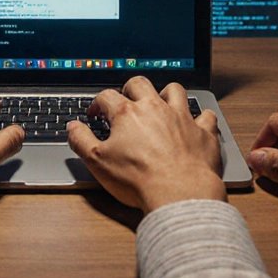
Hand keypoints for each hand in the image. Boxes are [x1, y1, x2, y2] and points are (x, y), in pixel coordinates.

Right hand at [67, 77, 224, 213]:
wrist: (179, 193)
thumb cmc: (139, 179)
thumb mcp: (97, 162)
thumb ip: (81, 140)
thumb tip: (72, 127)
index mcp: (127, 114)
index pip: (107, 97)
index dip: (97, 103)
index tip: (95, 114)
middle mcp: (155, 108)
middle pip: (140, 84)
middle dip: (130, 88)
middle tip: (125, 99)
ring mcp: (181, 117)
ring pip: (174, 90)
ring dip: (166, 93)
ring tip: (161, 101)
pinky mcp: (203, 132)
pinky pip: (205, 114)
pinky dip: (200, 116)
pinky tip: (197, 121)